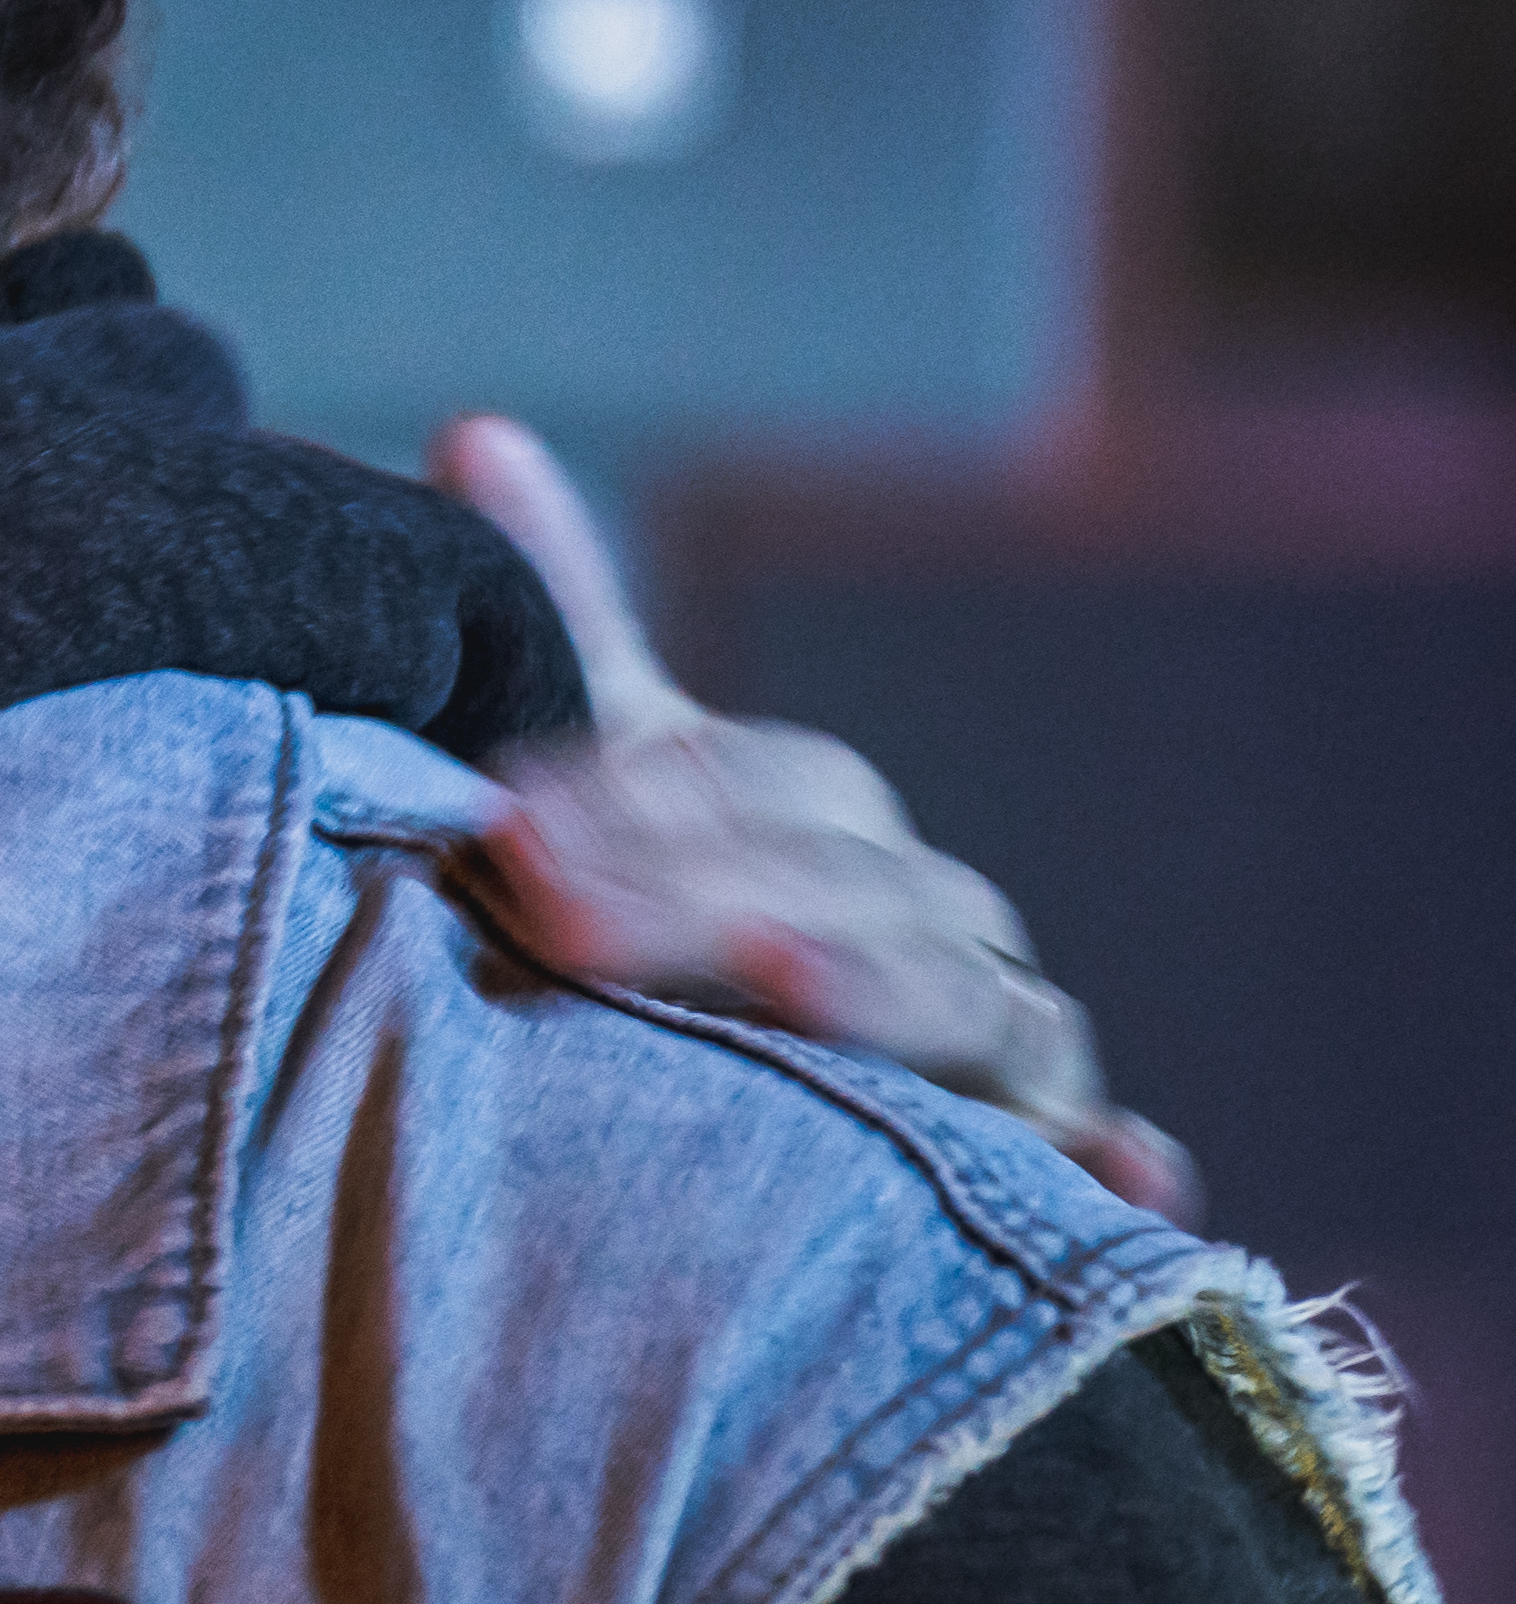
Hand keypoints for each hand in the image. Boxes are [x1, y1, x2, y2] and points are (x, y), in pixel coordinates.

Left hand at [432, 417, 1193, 1216]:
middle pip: (830, 886)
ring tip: (783, 977)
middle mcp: (924, 906)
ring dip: (879, 987)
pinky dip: (1115, 1158)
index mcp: (820, 815)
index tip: (505, 816)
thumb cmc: (667, 907)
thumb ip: (568, 626)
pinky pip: (1092, 1153)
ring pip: (957, 997)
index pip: (735, 782)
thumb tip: (477, 433)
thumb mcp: (611, 772)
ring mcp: (994, 1026)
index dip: (629, 792)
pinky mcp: (1041, 1146)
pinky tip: (1125, 1169)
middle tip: (554, 908)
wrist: (750, 1069)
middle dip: (691, 893)